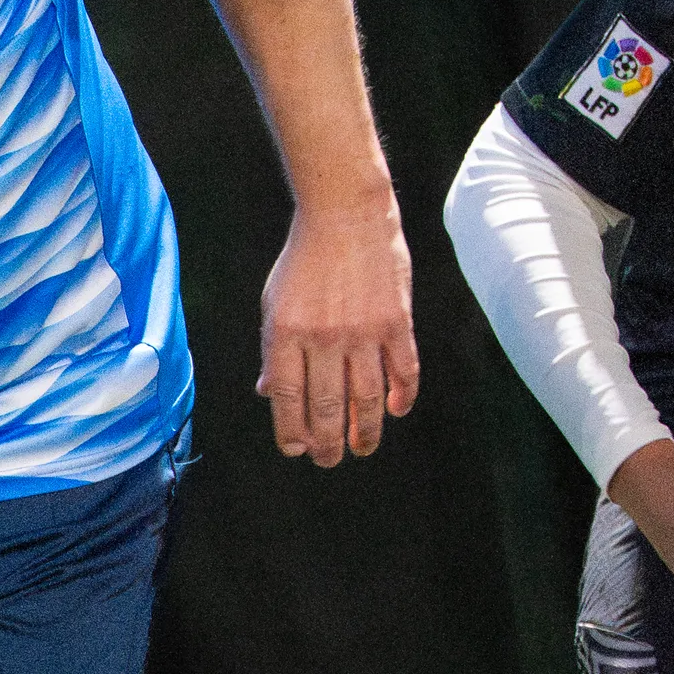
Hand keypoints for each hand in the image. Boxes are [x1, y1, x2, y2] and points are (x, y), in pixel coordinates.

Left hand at [257, 194, 419, 464]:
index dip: (292, 432)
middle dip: (328, 443)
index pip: (288, 399)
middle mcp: (324, 337)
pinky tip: (395, 411)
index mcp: (286, 334)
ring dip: (365, 430)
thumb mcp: (274, 304)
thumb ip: (274, 352)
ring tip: (361, 447)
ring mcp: (363, 330)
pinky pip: (404, 370)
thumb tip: (269, 395)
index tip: (297, 450)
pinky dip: (402, 396)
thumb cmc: (304, 262)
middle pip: (327, 406)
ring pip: (368, 397)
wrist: (345, 213)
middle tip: (329, 460)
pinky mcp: (397, 320)